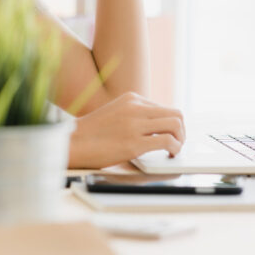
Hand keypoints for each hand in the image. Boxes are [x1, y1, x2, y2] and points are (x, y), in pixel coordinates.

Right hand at [68, 92, 185, 168]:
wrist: (72, 143)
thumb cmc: (91, 133)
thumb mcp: (115, 112)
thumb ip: (134, 115)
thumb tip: (155, 125)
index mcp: (132, 99)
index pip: (164, 108)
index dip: (171, 124)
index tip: (171, 135)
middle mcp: (136, 108)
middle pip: (175, 114)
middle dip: (181, 130)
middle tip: (178, 143)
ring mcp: (135, 125)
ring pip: (175, 125)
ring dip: (180, 139)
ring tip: (175, 150)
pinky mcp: (134, 143)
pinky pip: (167, 141)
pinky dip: (174, 148)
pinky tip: (169, 155)